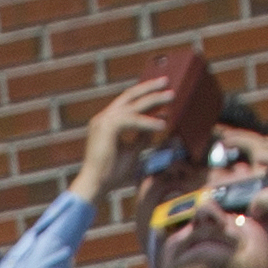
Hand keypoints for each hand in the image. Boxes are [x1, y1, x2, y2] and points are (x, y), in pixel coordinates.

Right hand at [75, 76, 171, 206]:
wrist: (96, 185)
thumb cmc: (112, 173)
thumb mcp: (133, 151)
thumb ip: (143, 137)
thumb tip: (158, 122)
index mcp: (106, 122)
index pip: (127, 103)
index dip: (145, 96)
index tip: (162, 94)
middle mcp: (103, 118)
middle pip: (129, 95)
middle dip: (149, 87)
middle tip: (166, 81)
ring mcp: (103, 121)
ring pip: (132, 104)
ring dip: (153, 99)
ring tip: (170, 96)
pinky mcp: (107, 127)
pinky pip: (132, 119)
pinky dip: (148, 122)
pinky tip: (162, 125)